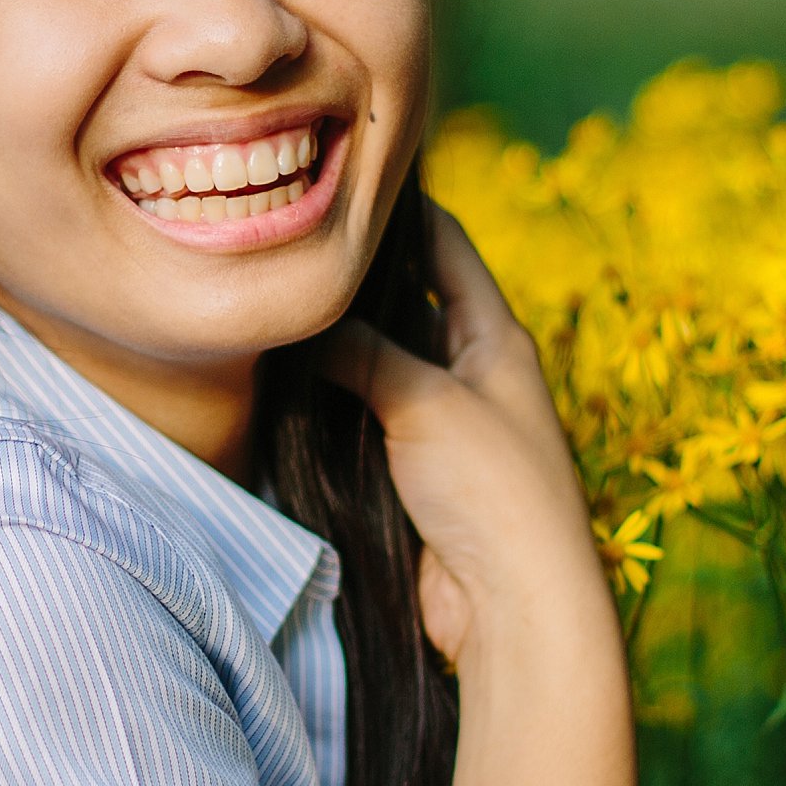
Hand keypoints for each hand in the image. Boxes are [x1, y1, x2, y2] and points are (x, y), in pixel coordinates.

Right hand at [318, 203, 611, 674]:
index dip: (401, 213)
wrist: (512, 606)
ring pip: (383, 365)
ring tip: (273, 307)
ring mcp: (447, 427)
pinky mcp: (420, 477)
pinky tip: (286, 389)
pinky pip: (369, 422)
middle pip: (409, 306)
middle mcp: (475, 375)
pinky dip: (334, 404)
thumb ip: (364, 352)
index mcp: (498, 339)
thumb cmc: (492, 491)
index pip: (446, 249)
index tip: (347, 180)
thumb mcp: (425, 402)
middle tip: (287, 247)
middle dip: (356, 282)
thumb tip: (306, 318)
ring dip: (339, 347)